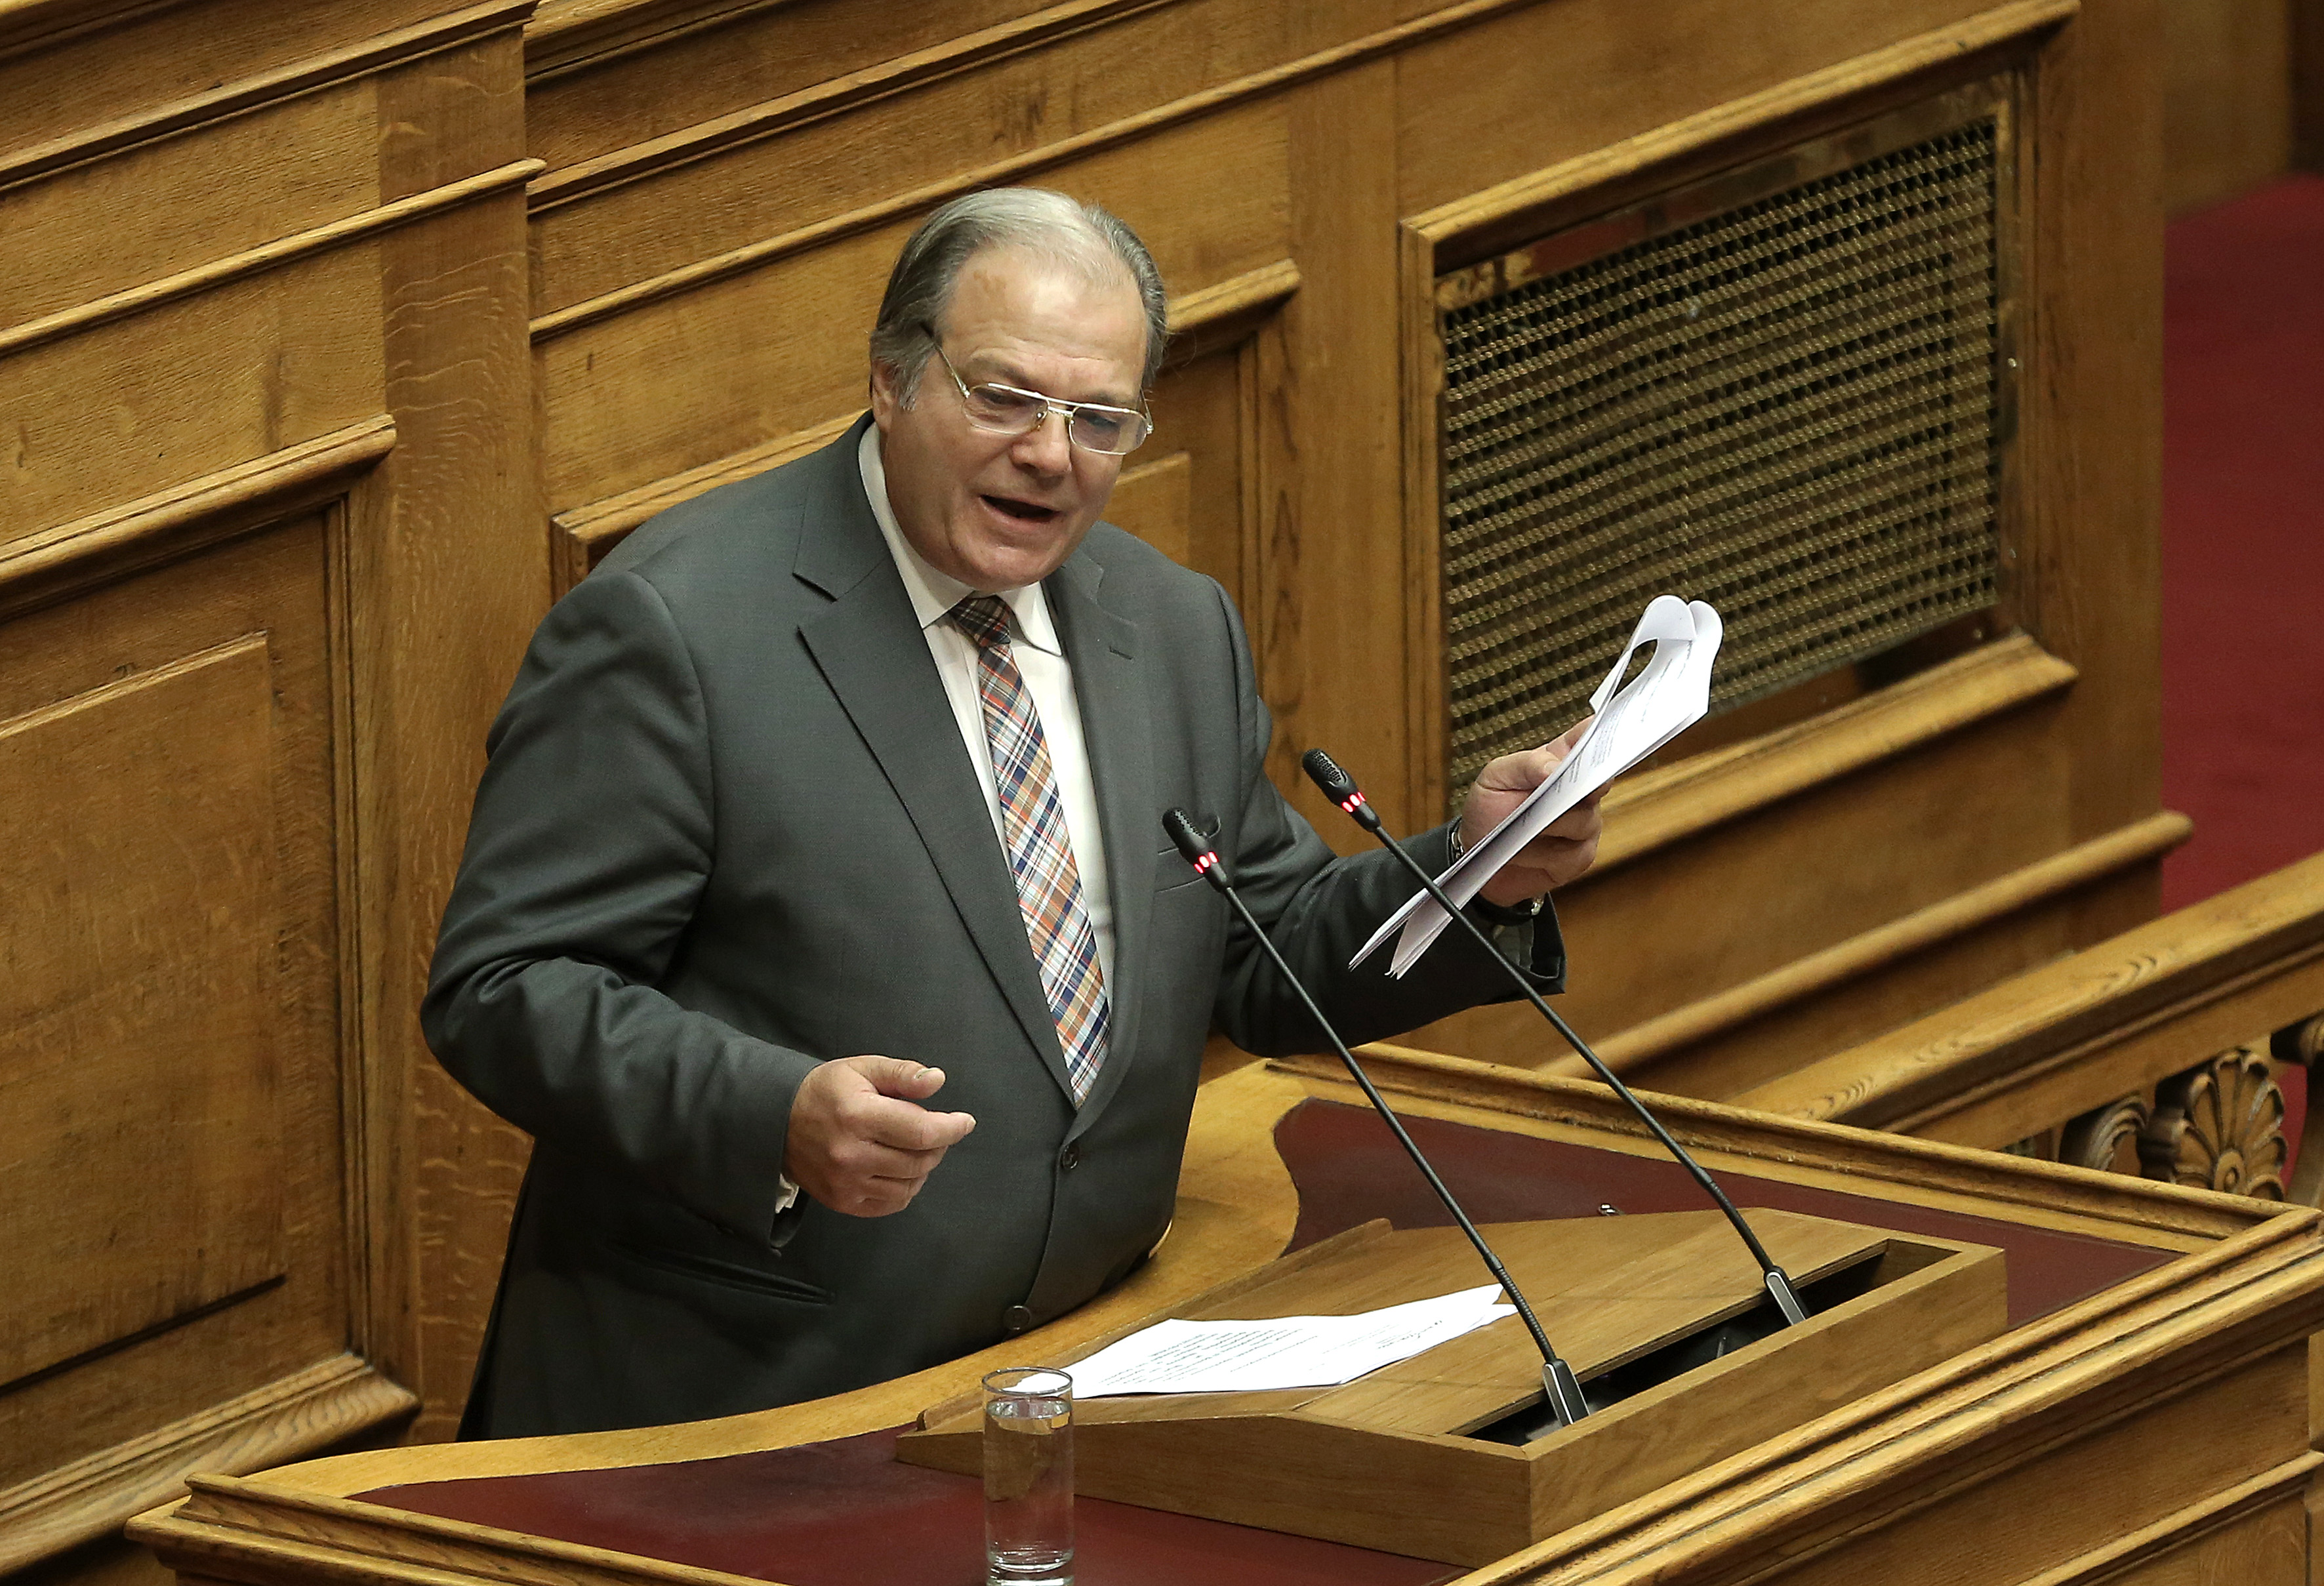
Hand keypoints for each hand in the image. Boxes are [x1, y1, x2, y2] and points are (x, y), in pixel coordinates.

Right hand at [783, 1057, 976, 1216]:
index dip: (951, 1128)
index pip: (921, 1131)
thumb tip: (938, 1080)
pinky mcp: (843, 1202)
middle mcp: (851, 1155)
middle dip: (939, 1145)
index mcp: (858, 1117)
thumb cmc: (826, 1091)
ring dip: (924, 1166)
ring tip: (915, 1146)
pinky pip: (892, 1203)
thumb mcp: (863, 1068)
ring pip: (910, 1185)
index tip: (965, 1122)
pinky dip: (906, 1187)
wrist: (778, 1121)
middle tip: (936, 1129)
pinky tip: (899, 1167)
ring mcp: (846, 1184)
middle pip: (920, 1161)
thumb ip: (902, 1074)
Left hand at [1457, 717, 1602, 907]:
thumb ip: (1526, 765)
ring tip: (1519, 827)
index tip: (1598, 727)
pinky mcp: (1578, 857)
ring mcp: (1584, 823)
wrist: (1476, 854)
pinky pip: (1571, 854)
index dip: (1600, 730)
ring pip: (1583, 820)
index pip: (1589, 737)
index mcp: (1560, 760)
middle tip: (1556, 791)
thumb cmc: (1489, 809)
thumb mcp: (1495, 777)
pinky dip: (1541, 853)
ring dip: (1547, 825)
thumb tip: (1556, 767)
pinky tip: (1521, 850)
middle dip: (1577, 786)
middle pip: (1597, 781)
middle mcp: (1579, 789)